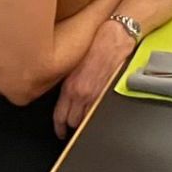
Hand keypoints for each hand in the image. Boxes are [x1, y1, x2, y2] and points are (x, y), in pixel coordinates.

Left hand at [54, 21, 132, 137]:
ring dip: (84, 121)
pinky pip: (99, 113)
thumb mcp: (73, 64)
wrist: (113, 40)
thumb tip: (64, 95)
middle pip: (73, 122)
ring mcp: (97, 97)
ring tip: (84, 120)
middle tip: (71, 125)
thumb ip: (68, 82)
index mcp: (70, 87)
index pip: (60, 116)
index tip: (60, 132)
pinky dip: (96, 115)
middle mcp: (82, 95)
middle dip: (71, 125)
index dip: (59, 128)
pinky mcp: (109, 95)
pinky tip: (96, 113)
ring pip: (86, 121)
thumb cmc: (94, 46)